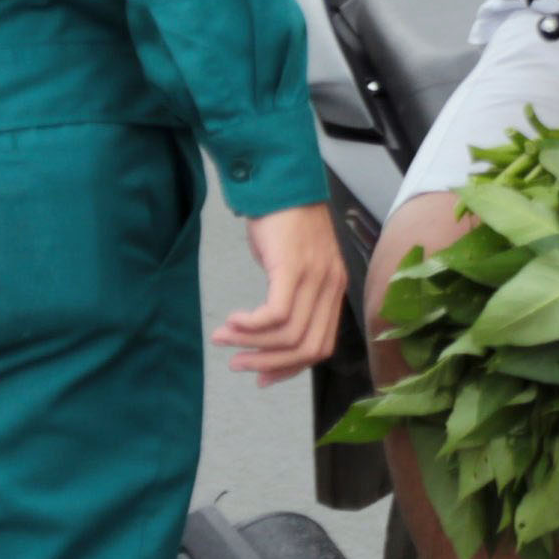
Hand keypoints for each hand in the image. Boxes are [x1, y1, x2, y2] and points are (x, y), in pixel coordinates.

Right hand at [216, 204, 346, 382]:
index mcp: (334, 289)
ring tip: (224, 338)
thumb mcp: (295, 264)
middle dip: (269, 364)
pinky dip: (251, 326)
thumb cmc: (283, 221)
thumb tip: (271, 331)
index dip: (291, 369)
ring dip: (252, 344)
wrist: (278, 182)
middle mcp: (330, 286)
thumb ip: (293, 295)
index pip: (321, 346)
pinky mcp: (293, 267)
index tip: (262, 376)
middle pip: (307, 348)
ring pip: (288, 335)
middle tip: (238, 364)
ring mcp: (314, 277)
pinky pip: (275, 314)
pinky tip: (233, 321)